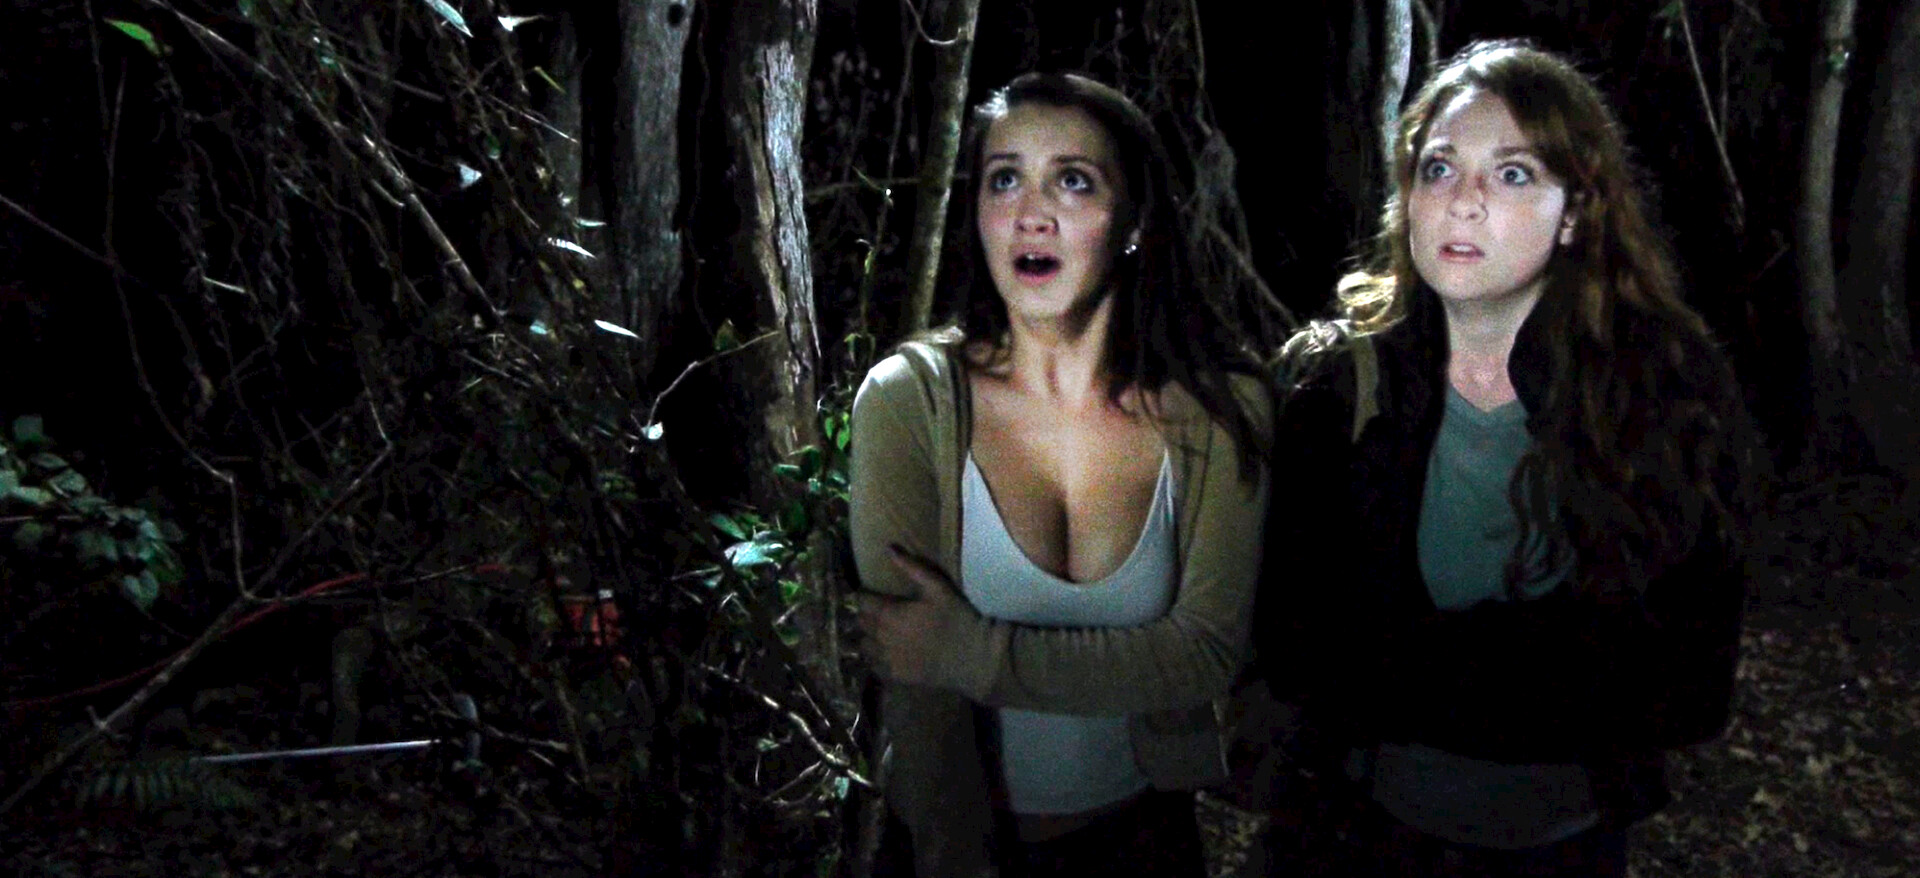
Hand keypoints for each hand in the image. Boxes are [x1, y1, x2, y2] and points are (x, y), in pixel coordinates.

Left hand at [856, 544, 968, 684]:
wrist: (974, 657)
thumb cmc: (957, 618)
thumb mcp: (937, 588)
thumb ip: (911, 567)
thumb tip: (889, 548)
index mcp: (890, 614)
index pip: (862, 602)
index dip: (863, 596)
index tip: (868, 593)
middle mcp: (882, 638)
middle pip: (861, 623)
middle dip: (865, 615)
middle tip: (874, 610)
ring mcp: (888, 659)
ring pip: (864, 646)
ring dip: (867, 637)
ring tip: (878, 632)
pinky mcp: (895, 676)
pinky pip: (874, 666)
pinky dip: (876, 658)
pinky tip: (886, 652)